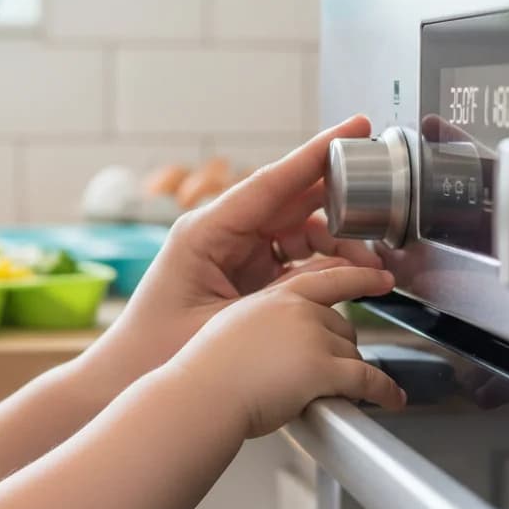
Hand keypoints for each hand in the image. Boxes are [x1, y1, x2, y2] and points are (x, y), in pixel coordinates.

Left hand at [90, 116, 383, 387]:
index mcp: (206, 231)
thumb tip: (341, 274)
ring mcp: (232, 252)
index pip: (272, 181)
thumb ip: (287, 295)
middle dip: (340, 203)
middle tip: (381, 208)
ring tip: (370, 267)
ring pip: (297, 230)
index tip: (354, 129)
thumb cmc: (159, 350)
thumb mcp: (229, 320)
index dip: (317, 154)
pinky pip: (291, 258)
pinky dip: (321, 265)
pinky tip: (347, 278)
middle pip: (291, 201)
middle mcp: (220, 233)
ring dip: (336, 243)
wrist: (126, 379)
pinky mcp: (241, 274)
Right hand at [169, 264, 404, 438]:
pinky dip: (385, 391)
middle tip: (328, 369)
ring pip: (354, 354)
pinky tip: (392, 398)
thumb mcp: (235, 326)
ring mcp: (313, 337)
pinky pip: (367, 379)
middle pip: (343, 326)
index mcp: (276, 297)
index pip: (328, 278)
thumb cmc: (208, 371)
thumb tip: (284, 339)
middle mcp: (299, 310)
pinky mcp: (323, 368)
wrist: (203, 394)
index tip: (380, 277)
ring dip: (353, 373)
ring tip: (342, 391)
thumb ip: (266, 323)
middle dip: (341, 348)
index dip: (361, 277)